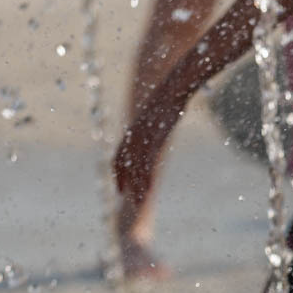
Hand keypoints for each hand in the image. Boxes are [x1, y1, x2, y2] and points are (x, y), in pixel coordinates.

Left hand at [113, 91, 189, 225]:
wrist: (174, 88)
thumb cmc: (170, 97)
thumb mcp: (158, 112)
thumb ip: (154, 123)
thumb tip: (158, 124)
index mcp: (133, 130)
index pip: (119, 155)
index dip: (118, 172)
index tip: (119, 186)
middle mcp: (133, 135)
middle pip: (123, 164)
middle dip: (121, 181)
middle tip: (121, 197)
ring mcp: (143, 138)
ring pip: (136, 169)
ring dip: (136, 188)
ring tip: (138, 204)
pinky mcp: (154, 140)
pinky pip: (148, 165)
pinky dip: (147, 180)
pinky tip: (148, 192)